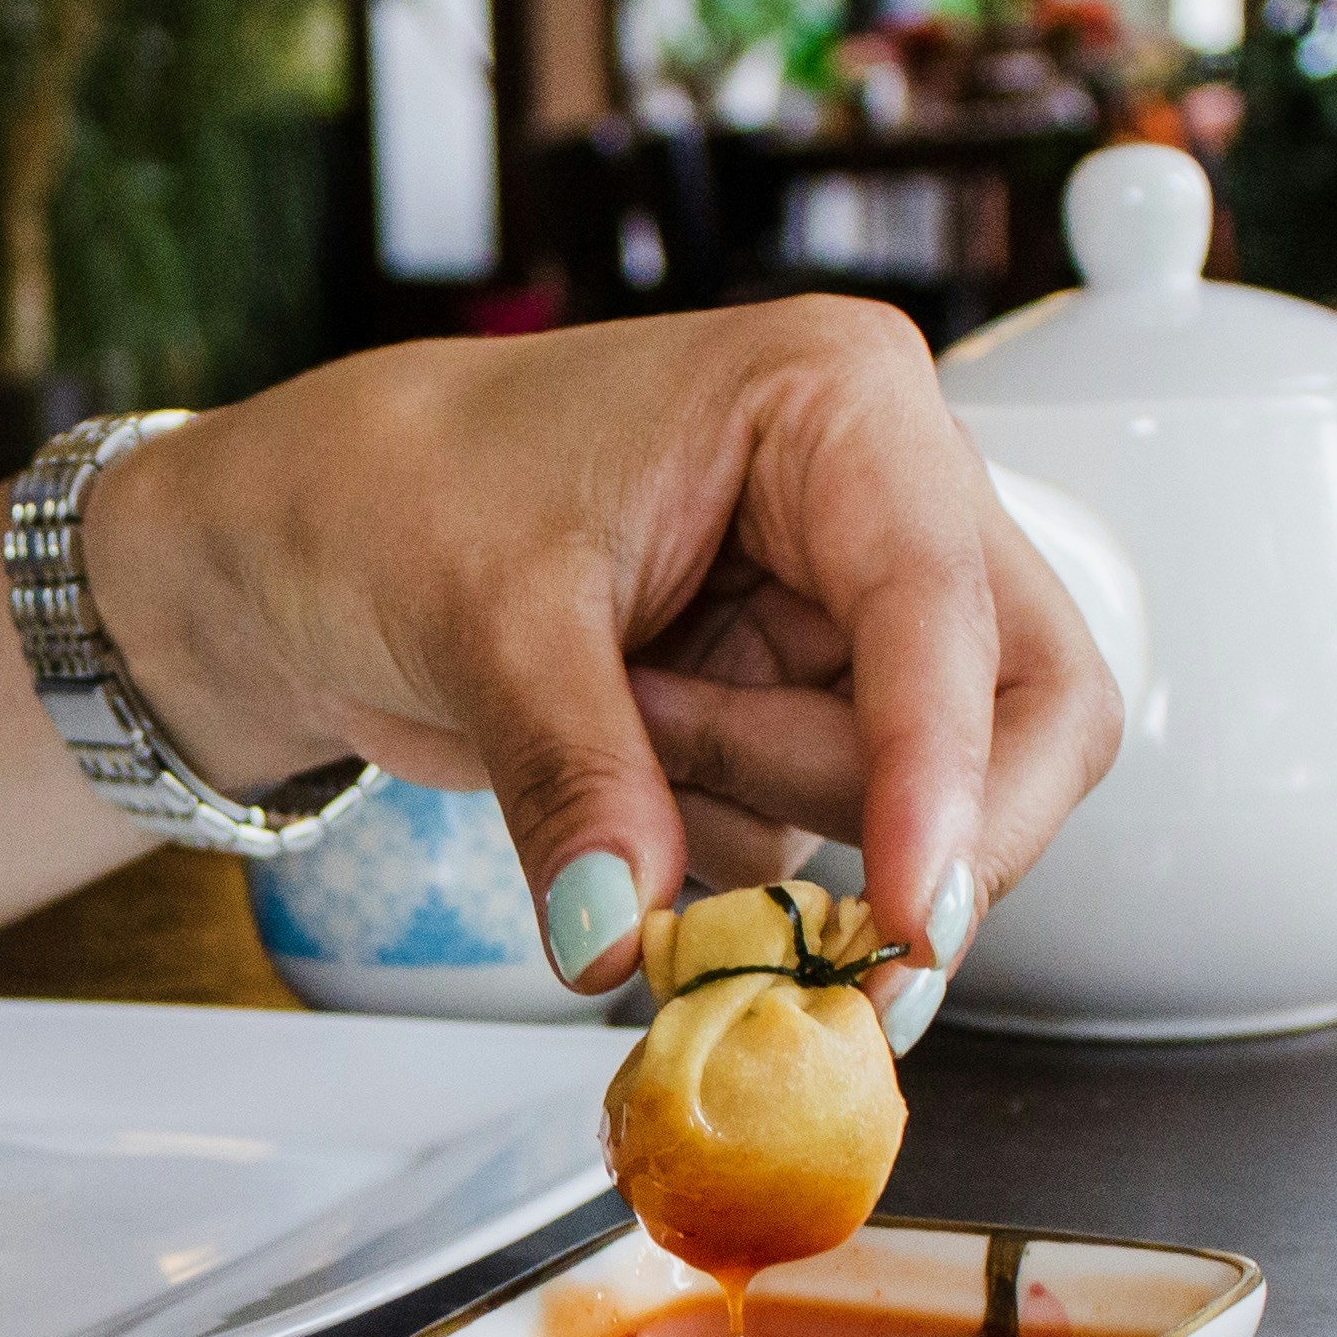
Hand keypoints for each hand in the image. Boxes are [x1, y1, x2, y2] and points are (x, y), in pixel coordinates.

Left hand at [77, 297, 1120, 1026]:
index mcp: (837, 401)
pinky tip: (624, 762)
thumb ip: (573, 780)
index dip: (943, 770)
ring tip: (614, 723)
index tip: (913, 912)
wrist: (308, 538)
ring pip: (931, 797)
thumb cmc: (396, 494)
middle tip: (802, 906)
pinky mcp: (807, 713)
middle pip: (1028, 707)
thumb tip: (624, 935)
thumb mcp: (481, 621)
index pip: (944, 602)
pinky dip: (732, 856)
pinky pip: (829, 842)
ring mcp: (856, 616)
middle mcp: (888, 498)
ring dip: (772, 824)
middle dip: (916, 822)